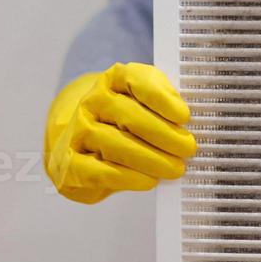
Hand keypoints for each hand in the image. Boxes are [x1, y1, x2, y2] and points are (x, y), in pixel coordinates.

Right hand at [44, 62, 195, 203]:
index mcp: (113, 80)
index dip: (162, 98)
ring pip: (117, 145)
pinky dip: (130, 177)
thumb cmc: (119, 121)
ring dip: (152, 159)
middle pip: (130, 116)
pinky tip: (149, 180)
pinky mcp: (71, 164)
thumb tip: (189, 124)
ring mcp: (78, 132)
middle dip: (164, 135)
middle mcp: (92, 101)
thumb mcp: (141, 103)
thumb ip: (164, 105)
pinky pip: (102, 171)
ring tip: (175, 168)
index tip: (184, 116)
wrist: (76, 140)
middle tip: (188, 148)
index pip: (137, 81)